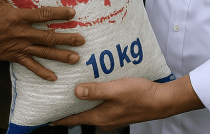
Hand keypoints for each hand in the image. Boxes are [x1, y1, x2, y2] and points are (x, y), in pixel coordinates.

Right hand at [0, 0, 85, 80]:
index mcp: (18, 18)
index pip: (42, 15)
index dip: (58, 14)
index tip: (72, 13)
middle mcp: (22, 34)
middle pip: (48, 37)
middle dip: (66, 38)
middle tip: (81, 40)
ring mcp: (20, 47)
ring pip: (44, 52)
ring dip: (60, 56)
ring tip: (76, 58)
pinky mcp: (16, 57)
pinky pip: (31, 66)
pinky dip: (42, 72)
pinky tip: (54, 77)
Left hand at [53, 77, 202, 129]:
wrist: (162, 101)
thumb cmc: (140, 94)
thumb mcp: (116, 89)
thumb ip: (95, 90)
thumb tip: (76, 91)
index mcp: (100, 116)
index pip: (74, 119)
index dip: (59, 118)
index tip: (46, 116)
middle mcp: (104, 120)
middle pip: (81, 115)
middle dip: (68, 108)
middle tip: (55, 99)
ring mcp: (112, 117)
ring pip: (91, 111)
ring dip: (82, 103)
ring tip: (71, 92)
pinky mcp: (120, 111)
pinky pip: (102, 107)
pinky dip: (94, 100)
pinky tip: (95, 90)